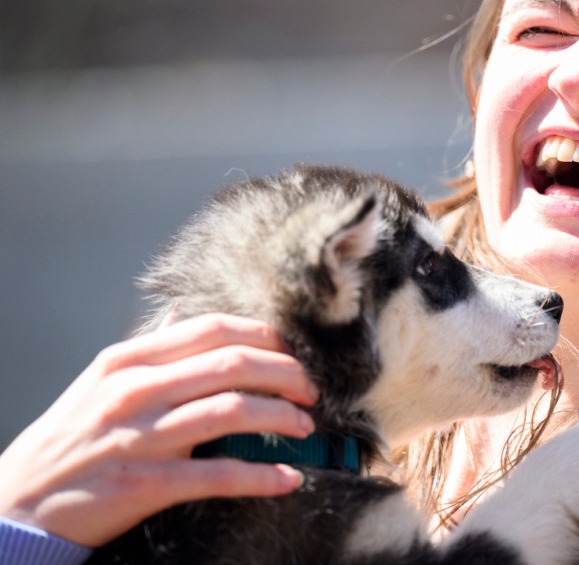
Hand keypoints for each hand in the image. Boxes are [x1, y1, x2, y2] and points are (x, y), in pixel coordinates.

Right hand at [0, 313, 318, 546]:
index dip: (266, 336)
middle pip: (234, 364)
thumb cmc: (68, 439)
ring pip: (234, 412)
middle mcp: (136, 391)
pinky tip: (288, 478)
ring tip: (304, 426)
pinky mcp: (145, 484)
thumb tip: (179, 313)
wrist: (18, 504)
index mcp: (129, 360)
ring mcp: (141, 437)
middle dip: (287, 373)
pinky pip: (218, 475)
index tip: (293, 351)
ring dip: (282, 417)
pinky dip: (262, 477)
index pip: (213, 329)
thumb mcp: (100, 382)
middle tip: (310, 390)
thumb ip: (148, 348)